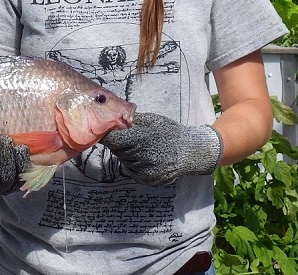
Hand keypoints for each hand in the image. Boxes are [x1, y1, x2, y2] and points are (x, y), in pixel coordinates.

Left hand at [102, 112, 221, 185]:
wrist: (190, 152)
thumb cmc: (170, 132)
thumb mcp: (152, 120)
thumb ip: (132, 120)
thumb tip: (113, 117)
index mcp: (142, 138)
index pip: (113, 140)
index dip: (108, 135)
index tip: (106, 132)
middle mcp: (142, 156)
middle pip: (117, 150)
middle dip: (120, 143)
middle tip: (129, 138)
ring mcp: (145, 170)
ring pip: (124, 161)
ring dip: (127, 154)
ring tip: (142, 148)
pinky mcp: (147, 180)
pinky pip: (131, 171)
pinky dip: (134, 164)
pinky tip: (146, 158)